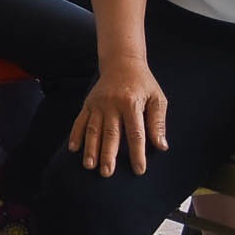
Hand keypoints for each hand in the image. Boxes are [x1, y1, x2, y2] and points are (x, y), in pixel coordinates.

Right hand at [68, 60, 168, 176]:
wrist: (122, 62)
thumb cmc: (143, 83)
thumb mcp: (157, 99)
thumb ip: (158, 122)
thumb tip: (161, 146)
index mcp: (131, 103)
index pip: (136, 133)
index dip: (137, 152)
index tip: (139, 169)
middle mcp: (112, 104)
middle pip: (110, 133)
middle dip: (108, 154)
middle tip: (107, 173)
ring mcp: (98, 104)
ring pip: (93, 129)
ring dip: (90, 148)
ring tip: (89, 165)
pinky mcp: (88, 103)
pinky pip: (80, 121)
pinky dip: (76, 135)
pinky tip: (73, 149)